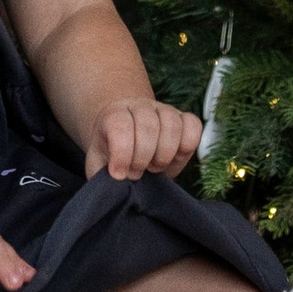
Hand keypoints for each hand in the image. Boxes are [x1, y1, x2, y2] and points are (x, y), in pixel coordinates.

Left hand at [85, 98, 204, 182]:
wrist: (128, 144)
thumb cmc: (112, 158)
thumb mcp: (99, 166)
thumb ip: (101, 176)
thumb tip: (116, 184)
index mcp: (114, 114)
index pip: (119, 124)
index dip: (121, 153)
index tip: (119, 175)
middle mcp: (140, 106)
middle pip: (147, 125)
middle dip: (142, 157)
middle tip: (137, 173)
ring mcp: (164, 110)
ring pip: (172, 124)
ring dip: (164, 154)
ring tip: (153, 168)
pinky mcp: (184, 119)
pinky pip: (193, 126)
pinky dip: (187, 146)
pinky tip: (173, 158)